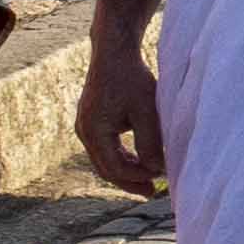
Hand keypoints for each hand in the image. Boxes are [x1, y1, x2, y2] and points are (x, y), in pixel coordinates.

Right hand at [76, 22, 165, 194]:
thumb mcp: (146, 111)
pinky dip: (121, 157)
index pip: (114, 168)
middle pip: (105, 168)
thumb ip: (150, 142)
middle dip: (129, 181)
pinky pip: (105, 148)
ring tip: (149, 178)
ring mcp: (85, 126)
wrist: (114, 51)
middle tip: (152, 192)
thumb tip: (157, 170)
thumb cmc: (131, 78)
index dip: (137, 177)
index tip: (160, 178)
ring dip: (126, 170)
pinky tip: (140, 160)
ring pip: (104, 159)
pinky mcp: (92, 120)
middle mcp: (84, 131)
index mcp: (93, 131)